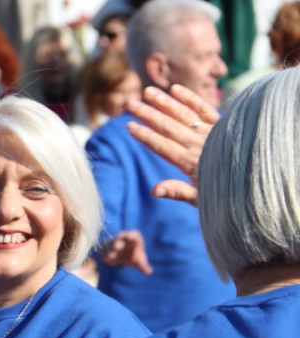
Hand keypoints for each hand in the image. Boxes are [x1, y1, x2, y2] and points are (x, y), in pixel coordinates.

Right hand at [100, 230, 152, 274]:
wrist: (120, 256)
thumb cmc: (132, 256)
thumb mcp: (139, 261)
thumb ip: (143, 266)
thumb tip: (148, 272)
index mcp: (133, 239)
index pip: (134, 234)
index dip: (131, 235)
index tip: (130, 237)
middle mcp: (122, 239)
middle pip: (120, 238)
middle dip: (118, 243)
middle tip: (117, 246)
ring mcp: (113, 243)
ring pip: (111, 244)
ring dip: (111, 249)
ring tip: (111, 255)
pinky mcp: (106, 249)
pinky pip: (105, 250)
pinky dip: (106, 254)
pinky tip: (106, 259)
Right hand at [126, 84, 218, 205]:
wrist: (255, 181)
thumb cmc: (226, 194)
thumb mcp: (201, 199)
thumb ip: (178, 192)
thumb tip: (154, 190)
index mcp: (190, 163)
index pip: (163, 146)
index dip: (145, 136)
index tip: (130, 126)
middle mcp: (199, 144)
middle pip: (169, 126)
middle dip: (148, 114)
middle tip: (130, 103)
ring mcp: (211, 133)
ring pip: (184, 114)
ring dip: (165, 102)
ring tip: (148, 92)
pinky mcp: (222, 125)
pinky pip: (205, 109)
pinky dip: (191, 99)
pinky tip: (176, 90)